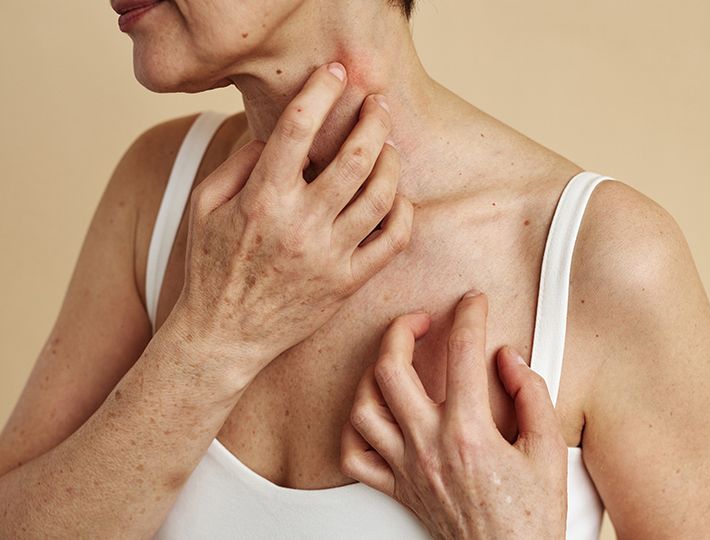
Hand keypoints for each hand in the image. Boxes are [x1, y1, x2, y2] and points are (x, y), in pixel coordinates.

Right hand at [168, 62, 412, 382]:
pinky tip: (398, 197)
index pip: (298, 129)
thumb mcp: (203, 207)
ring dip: (392, 162)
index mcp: (261, 199)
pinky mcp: (348, 283)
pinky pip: (392, 241)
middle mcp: (299, 224)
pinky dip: (403, 212)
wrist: (224, 337)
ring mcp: (328, 256)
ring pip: (380, 195)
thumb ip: (237, 163)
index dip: (321, 91)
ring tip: (389, 148)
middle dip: (373, 120)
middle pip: (354, 157)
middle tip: (379, 104)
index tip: (336, 73)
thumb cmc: (211, 268)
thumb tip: (275, 134)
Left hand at [340, 291, 567, 538]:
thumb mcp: (550, 450)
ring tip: (393, 360)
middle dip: (401, 328)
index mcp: (470, 432)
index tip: (473, 302)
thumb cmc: (532, 515)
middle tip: (421, 319)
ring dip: (371, 374)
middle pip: (391, 369)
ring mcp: (407, 468)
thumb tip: (508, 358)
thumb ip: (532, 395)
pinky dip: (353, 429)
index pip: (462, 352)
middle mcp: (429, 445)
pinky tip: (372, 413)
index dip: (469, 315)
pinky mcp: (397, 489)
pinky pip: (353, 456)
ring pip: (363, 408)